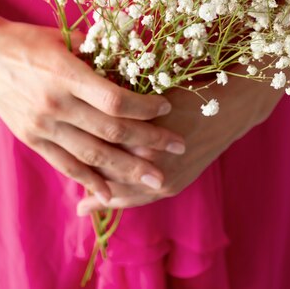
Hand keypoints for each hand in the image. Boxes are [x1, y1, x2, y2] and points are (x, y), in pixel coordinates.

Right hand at [0, 15, 185, 202]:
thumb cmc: (28, 40)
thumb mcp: (65, 38)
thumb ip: (99, 53)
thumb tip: (136, 62)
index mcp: (66, 74)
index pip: (115, 99)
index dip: (144, 107)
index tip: (165, 108)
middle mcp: (55, 104)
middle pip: (110, 130)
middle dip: (149, 141)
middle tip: (178, 148)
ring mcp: (41, 126)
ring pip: (91, 154)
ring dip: (127, 169)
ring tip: (156, 179)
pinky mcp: (31, 139)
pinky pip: (64, 165)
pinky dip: (89, 180)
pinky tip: (110, 193)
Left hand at [77, 69, 284, 212]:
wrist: (229, 108)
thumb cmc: (188, 89)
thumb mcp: (150, 88)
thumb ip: (119, 100)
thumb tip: (82, 99)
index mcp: (138, 128)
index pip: (95, 139)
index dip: (74, 137)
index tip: (60, 131)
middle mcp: (147, 157)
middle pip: (101, 165)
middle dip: (80, 163)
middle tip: (60, 158)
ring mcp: (160, 176)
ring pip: (116, 187)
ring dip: (95, 186)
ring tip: (73, 188)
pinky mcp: (172, 186)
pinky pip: (135, 199)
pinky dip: (115, 199)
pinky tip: (97, 202)